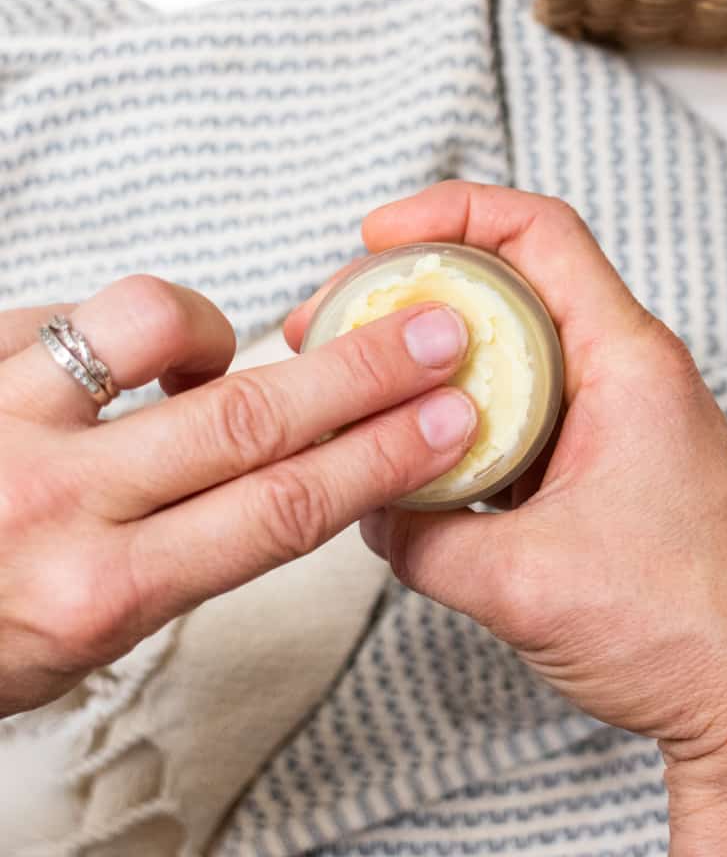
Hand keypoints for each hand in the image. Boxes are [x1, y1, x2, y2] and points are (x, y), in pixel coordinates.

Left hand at [0, 276, 475, 715]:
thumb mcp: (70, 646)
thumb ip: (163, 562)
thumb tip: (242, 479)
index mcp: (97, 595)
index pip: (279, 513)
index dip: (381, 456)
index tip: (445, 421)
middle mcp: (55, 503)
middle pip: (250, 417)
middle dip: (362, 372)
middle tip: (432, 334)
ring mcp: (1, 419)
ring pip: (146, 327)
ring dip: (208, 328)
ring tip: (215, 349)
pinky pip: (61, 316)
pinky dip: (106, 336)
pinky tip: (101, 367)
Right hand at [288, 182, 726, 854]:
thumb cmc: (684, 632)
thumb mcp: (523, 583)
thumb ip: (422, 538)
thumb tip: (366, 506)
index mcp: (627, 364)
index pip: (539, 234)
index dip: (451, 213)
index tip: (376, 233)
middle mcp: (623, 372)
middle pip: (509, 281)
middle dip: (415, 285)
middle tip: (339, 313)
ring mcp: (610, 415)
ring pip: (507, 344)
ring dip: (431, 351)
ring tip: (358, 372)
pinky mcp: (595, 458)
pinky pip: (514, 404)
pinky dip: (456, 407)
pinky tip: (407, 438)